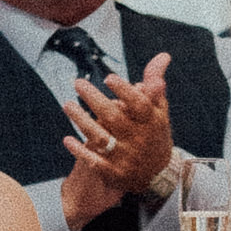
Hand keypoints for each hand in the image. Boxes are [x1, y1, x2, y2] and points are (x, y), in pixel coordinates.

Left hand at [59, 52, 172, 227]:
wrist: (159, 175)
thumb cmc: (154, 133)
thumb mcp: (159, 109)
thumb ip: (155, 82)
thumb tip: (163, 55)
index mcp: (150, 120)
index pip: (139, 104)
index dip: (124, 91)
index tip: (109, 78)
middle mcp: (138, 138)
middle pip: (114, 118)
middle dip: (94, 99)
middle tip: (78, 83)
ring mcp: (125, 157)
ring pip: (100, 137)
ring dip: (82, 121)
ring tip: (67, 104)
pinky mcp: (114, 173)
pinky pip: (95, 163)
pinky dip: (81, 151)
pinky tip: (67, 139)